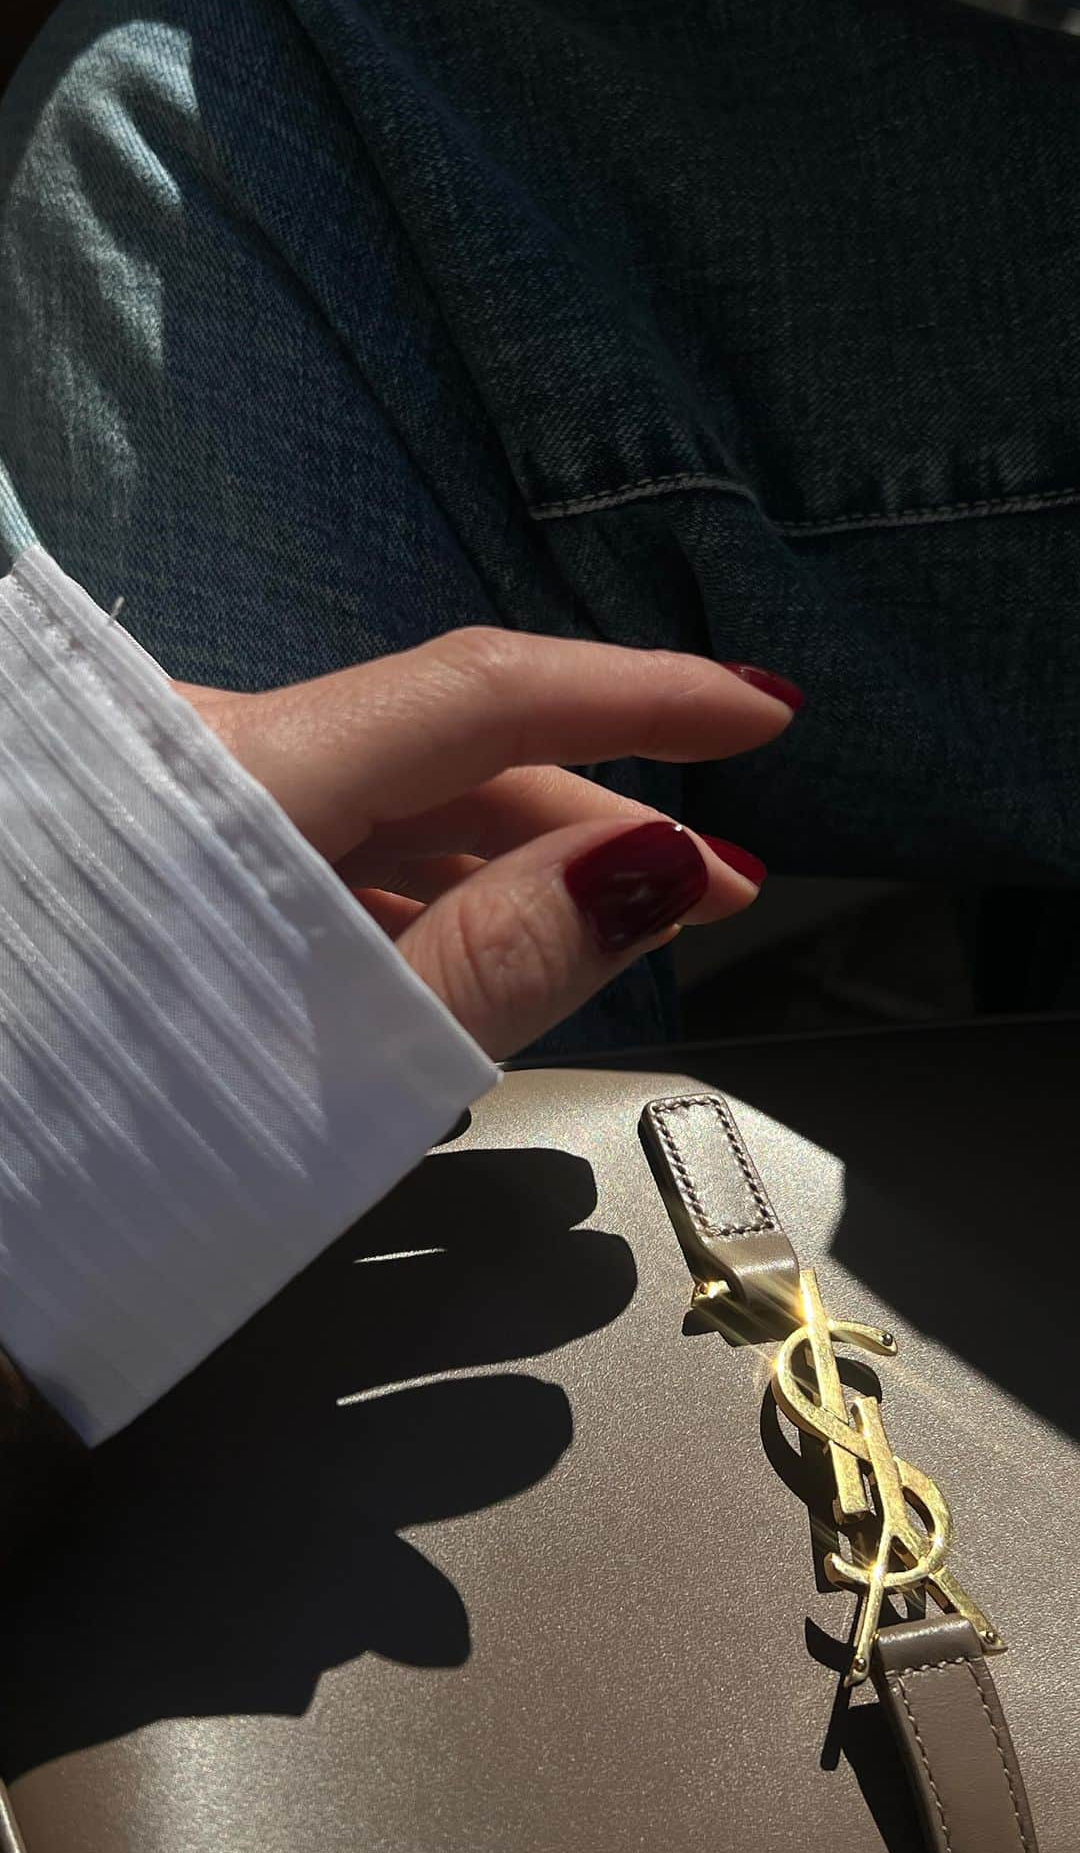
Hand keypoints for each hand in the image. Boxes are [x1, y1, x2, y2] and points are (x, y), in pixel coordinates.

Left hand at [175, 629, 800, 1058]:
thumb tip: (665, 863)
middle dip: (590, 816)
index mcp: (240, 777)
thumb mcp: (332, 1067)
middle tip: (712, 892)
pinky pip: (310, 850)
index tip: (761, 715)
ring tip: (609, 932)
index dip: (642, 696)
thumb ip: (504, 959)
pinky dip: (406, 896)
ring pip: (375, 806)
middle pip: (438, 751)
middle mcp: (198, 756)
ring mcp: (163, 806)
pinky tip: (464, 950)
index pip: (484, 691)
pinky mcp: (143, 860)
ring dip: (504, 865)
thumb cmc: (105, 1161)